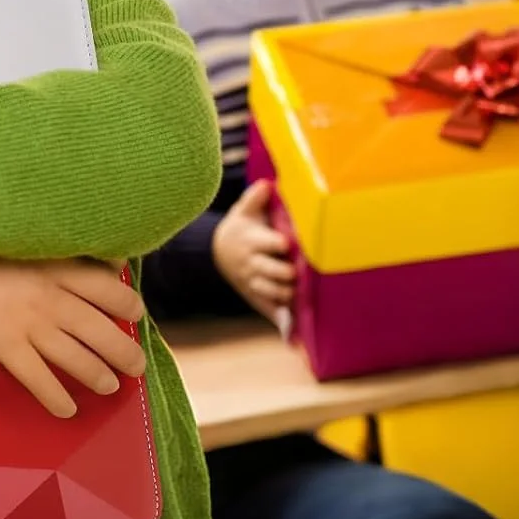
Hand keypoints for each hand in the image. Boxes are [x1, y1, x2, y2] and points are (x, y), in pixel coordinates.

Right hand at [0, 253, 146, 418]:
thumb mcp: (24, 236)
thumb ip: (61, 249)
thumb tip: (106, 260)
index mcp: (57, 265)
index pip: (108, 288)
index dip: (128, 303)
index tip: (136, 312)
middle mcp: (50, 298)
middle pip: (99, 329)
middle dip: (123, 351)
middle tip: (137, 365)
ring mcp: (28, 324)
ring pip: (75, 357)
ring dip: (97, 375)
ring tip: (110, 386)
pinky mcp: (4, 346)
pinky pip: (38, 379)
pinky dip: (55, 398)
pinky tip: (67, 410)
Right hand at [210, 181, 294, 322]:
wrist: (216, 253)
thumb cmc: (240, 228)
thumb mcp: (242, 211)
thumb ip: (255, 198)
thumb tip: (268, 184)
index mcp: (252, 241)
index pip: (268, 244)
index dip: (281, 245)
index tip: (293, 244)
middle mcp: (253, 264)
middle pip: (271, 271)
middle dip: (287, 273)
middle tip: (302, 272)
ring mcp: (254, 283)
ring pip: (271, 292)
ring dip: (287, 294)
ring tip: (301, 293)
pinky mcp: (257, 297)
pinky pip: (269, 310)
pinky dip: (282, 321)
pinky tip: (296, 333)